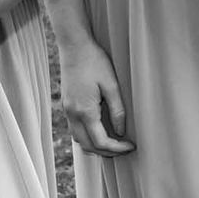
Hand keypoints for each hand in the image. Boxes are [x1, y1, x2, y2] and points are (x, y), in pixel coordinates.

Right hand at [58, 37, 132, 155]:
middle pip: (88, 146)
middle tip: (124, 148)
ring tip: (113, 142)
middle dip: (107, 152)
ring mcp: (67, 110)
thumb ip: (117, 110)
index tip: (131, 146)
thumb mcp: (111, 84)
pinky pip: (75, 129)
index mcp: (85, 111)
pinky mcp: (66, 105)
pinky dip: (87, 136)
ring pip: (79, 140)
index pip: (101, 142)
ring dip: (96, 146)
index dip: (118, 148)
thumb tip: (120, 131)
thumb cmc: (94, 61)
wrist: (74, 45)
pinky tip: (100, 130)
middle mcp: (73, 114)